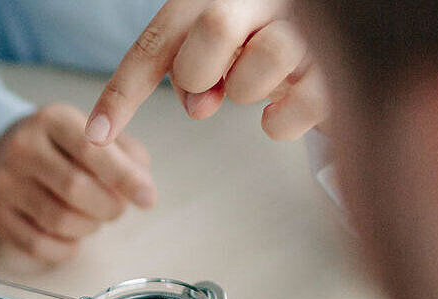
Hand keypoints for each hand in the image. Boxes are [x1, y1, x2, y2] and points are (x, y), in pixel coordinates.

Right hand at [0, 104, 155, 262]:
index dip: (124, 178)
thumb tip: (143, 192)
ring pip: (59, 220)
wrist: (9, 150)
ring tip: (93, 218)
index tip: (147, 198)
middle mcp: (22, 147)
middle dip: (108, 207)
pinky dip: (65, 249)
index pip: (91, 150)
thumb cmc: (65, 147)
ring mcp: (3, 181)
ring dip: (89, 228)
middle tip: (116, 208)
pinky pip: (37, 244)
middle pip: (76, 188)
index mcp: (53, 120)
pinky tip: (73, 238)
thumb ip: (129, 157)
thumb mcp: (98, 134)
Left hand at [87, 0, 328, 146]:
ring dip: (247, 90)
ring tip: (256, 86)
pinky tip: (280, 111)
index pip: (156, 41)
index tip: (96, 136)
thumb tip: (200, 106)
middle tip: (209, 89)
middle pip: (216, 27)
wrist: (335, 27)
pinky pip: (304, 101)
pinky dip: (282, 122)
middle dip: (201, 73)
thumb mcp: (210, 45)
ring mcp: (306, 23)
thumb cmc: (254, 39)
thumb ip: (190, 70)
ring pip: (265, 58)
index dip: (122, 92)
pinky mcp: (341, 62)